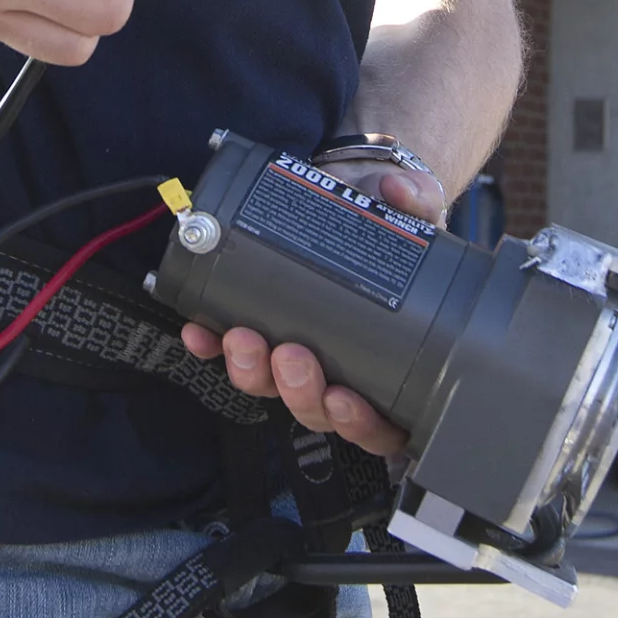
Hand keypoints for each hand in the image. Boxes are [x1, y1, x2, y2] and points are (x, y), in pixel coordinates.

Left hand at [175, 153, 443, 458]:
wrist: (352, 194)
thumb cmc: (391, 222)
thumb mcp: (415, 209)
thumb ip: (418, 198)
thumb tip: (399, 192)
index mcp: (391, 362)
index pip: (382, 423)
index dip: (361, 425)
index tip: (345, 400)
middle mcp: (340, 366)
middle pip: (316, 407)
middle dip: (298, 390)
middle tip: (290, 356)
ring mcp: (296, 351)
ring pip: (270, 385)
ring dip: (251, 370)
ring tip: (242, 337)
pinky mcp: (260, 326)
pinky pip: (231, 349)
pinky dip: (211, 344)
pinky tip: (199, 328)